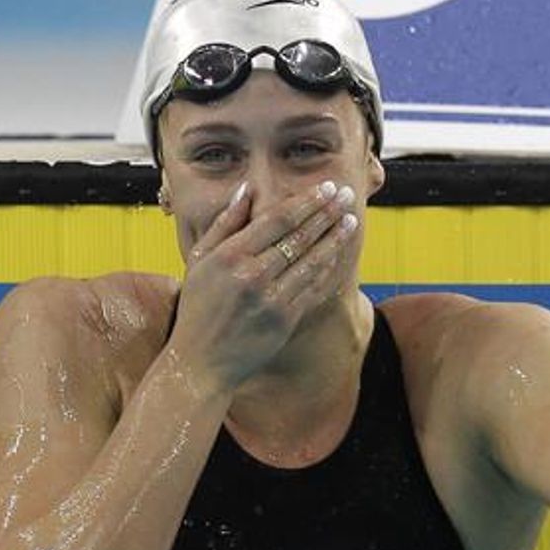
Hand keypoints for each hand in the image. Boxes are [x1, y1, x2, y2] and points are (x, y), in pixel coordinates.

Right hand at [167, 180, 359, 388]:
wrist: (201, 361)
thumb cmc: (198, 307)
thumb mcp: (200, 261)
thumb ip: (224, 223)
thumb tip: (247, 189)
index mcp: (230, 255)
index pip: (278, 220)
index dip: (307, 202)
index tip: (327, 188)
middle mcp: (252, 275)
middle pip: (299, 236)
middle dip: (327, 213)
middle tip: (347, 194)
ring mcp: (271, 299)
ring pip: (311, 261)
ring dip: (335, 238)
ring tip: (350, 219)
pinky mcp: (284, 320)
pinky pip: (313, 288)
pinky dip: (327, 268)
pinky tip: (338, 253)